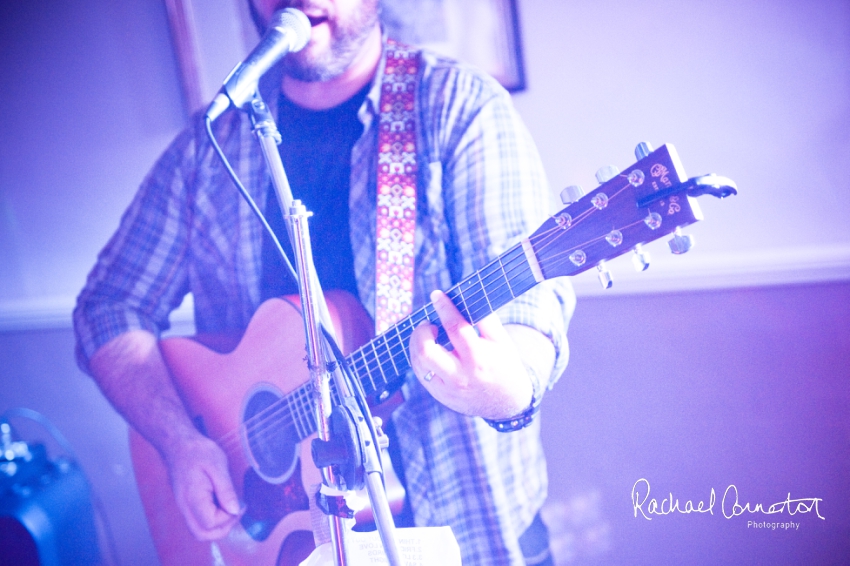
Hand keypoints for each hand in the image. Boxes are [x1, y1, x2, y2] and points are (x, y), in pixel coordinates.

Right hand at [164, 435, 241, 539]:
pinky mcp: (187, 504)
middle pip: (202, 534)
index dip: (228, 518)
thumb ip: (226, 490)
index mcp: (192, 498)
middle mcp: (185, 507)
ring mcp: (184, 507)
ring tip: (230, 507)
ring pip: (199, 530)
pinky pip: (198, 520)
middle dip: (223, 528)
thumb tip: (235, 510)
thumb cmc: (197, 451)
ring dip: (218, 525)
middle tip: (236, 510)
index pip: (210, 523)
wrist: (178, 444)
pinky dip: (212, 519)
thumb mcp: (217, 465)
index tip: (239, 503)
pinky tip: (222, 503)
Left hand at [409, 290, 534, 418]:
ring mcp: (448, 389)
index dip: (444, 308)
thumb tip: (466, 297)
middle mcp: (461, 376)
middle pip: (426, 351)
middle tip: (429, 324)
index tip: (436, 294)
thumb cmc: (504, 365)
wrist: (507, 403)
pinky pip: (420, 373)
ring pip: (418, 362)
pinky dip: (420, 357)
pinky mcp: (440, 395)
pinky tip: (429, 350)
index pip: (456, 328)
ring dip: (417, 343)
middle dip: (421, 331)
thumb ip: (486, 319)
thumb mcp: (502, 341)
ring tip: (428, 335)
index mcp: (479, 358)